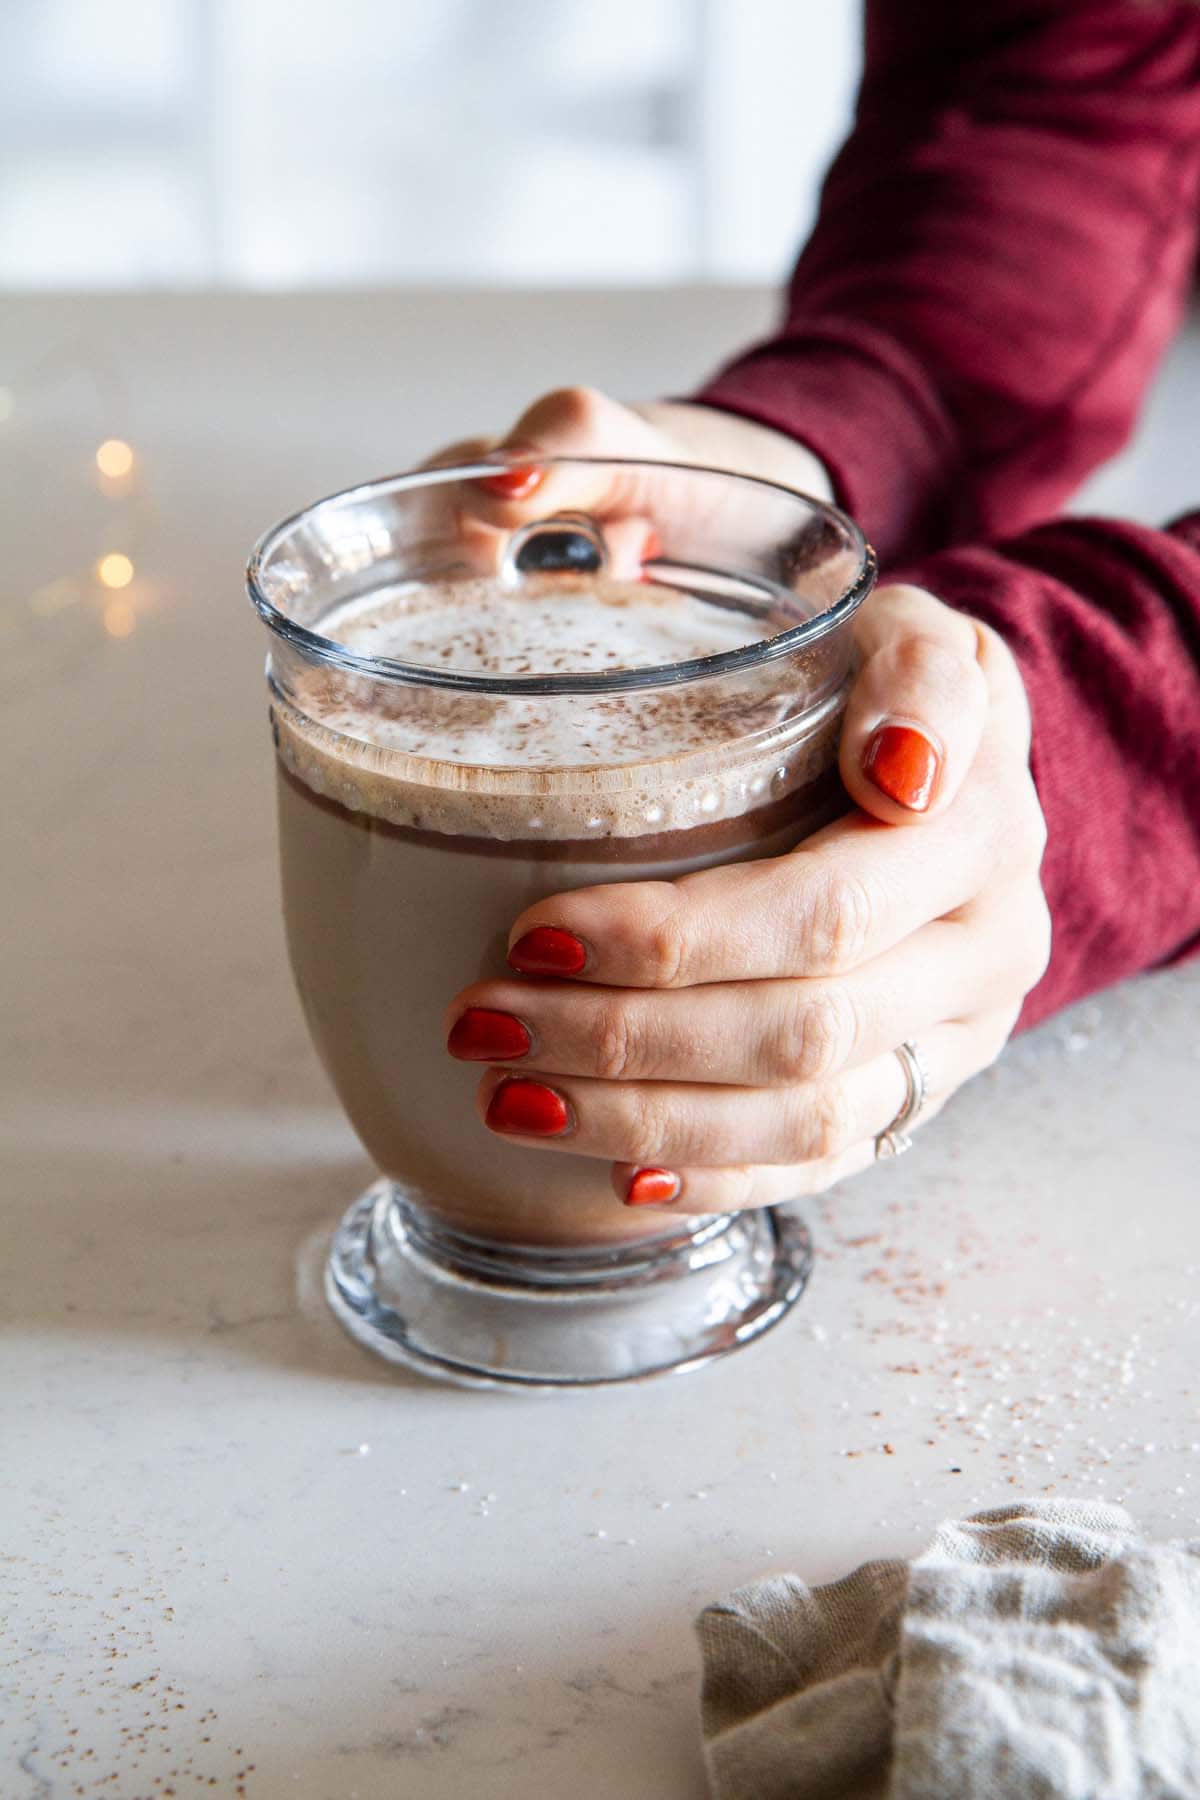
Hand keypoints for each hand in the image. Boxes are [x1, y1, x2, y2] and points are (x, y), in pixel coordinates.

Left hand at [435, 388, 1050, 1213]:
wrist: (930, 765)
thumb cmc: (824, 656)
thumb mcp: (762, 534)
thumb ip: (640, 474)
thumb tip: (506, 487)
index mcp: (964, 754)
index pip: (840, 867)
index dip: (695, 911)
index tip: (542, 920)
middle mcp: (988, 891)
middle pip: (810, 995)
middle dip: (630, 1017)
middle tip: (485, 1005)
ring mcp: (966, 1002)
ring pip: (816, 1094)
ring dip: (648, 1108)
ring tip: (509, 1086)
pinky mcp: (929, 1075)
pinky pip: (832, 1157)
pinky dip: (714, 1173)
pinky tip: (609, 1170)